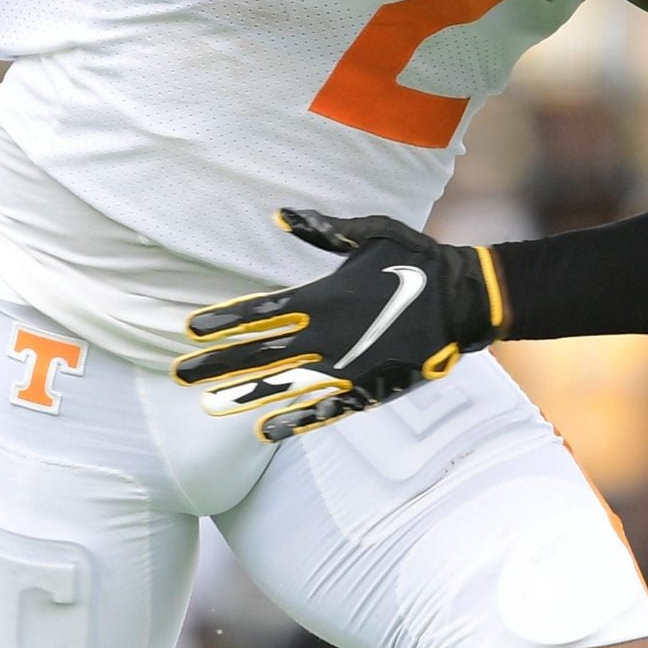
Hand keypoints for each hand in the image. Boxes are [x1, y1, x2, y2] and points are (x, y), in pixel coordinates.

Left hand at [171, 210, 502, 441]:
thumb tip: (281, 214)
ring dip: (245, 396)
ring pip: (286, 386)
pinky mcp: (370, 388)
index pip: (262, 311)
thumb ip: (325, 229)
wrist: (467, 299)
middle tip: (180, 373)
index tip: (189, 329)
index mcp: (326, 296)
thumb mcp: (373, 231)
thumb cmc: (418, 259)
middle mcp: (330, 335)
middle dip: (218, 363)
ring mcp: (348, 366)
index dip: (224, 321)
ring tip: (207, 407)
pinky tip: (266, 433)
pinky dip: (295, 422)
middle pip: (262, 353)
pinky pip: (326, 410)